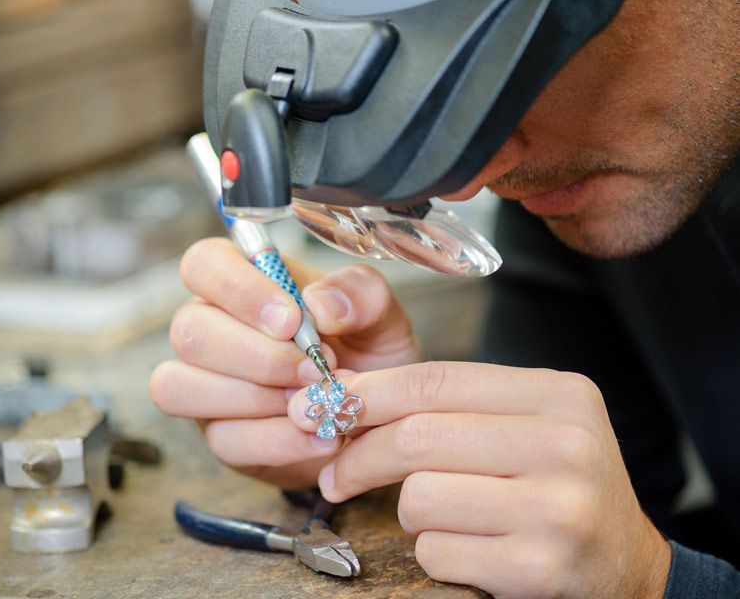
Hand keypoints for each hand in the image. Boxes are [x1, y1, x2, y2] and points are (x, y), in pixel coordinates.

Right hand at [149, 237, 421, 487]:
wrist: (376, 413)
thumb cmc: (366, 349)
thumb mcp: (380, 314)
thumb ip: (361, 293)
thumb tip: (320, 304)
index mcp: (241, 281)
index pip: (204, 264)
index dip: (240, 291)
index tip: (292, 320)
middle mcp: (210, 328)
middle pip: (189, 331)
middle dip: (257, 356)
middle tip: (315, 370)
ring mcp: (204, 384)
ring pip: (183, 386)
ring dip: (256, 399)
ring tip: (315, 403)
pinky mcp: (219, 436)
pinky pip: (224, 439)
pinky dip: (278, 441)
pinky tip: (322, 437)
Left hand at [287, 362, 671, 597]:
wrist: (625, 563)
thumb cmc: (555, 485)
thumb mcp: (522, 425)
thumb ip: (445, 405)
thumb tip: (343, 392)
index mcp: (559, 395)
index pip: (436, 380)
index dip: (368, 395)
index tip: (323, 410)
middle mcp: (566, 445)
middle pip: (418, 437)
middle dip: (359, 458)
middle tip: (335, 476)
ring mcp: (558, 509)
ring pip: (419, 499)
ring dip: (410, 513)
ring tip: (444, 517)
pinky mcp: (540, 568)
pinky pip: (436, 552)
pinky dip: (434, 553)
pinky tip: (471, 550)